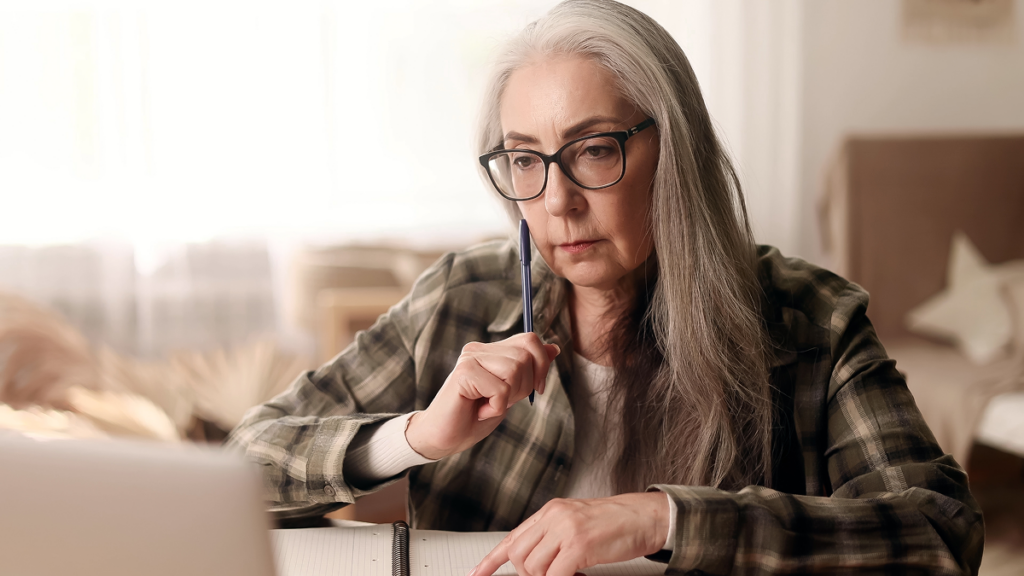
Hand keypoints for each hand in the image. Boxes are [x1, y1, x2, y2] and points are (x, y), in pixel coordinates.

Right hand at [406, 333, 559, 459]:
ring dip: (508, 398)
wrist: (444, 438)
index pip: (530, 340)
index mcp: (491, 350)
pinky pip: (500, 390)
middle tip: (500, 401)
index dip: (542, 365)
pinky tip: (479, 411)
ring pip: (514, 370)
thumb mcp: (511, 392)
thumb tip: (554, 347)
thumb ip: (529, 369)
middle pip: (525, 356)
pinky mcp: (463, 374)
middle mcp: (479, 349)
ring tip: (487, 405)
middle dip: (523, 387)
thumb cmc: (475, 416)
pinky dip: (496, 408)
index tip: (537, 388)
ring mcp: (469, 359)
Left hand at [470, 492, 669, 575]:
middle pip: (519, 555)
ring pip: (534, 568)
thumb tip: (533, 560)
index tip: (477, 574)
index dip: (491, 560)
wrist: (645, 516)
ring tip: (569, 574)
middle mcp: (554, 517)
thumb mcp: (576, 522)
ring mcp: (566, 529)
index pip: (512, 537)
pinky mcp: (580, 544)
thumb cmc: (615, 522)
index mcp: (551, 511)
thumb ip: (553, 536)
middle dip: (528, 575)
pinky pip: (555, 575)